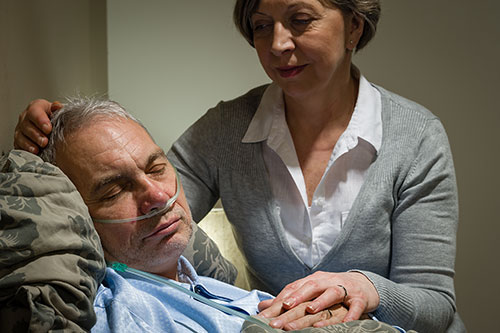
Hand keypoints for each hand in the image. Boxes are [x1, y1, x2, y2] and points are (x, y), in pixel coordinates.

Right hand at [13, 99, 61, 153]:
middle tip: (45, 141)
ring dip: (30, 143)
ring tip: (39, 148)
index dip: (40, 120)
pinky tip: (33, 152)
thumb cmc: (55, 118)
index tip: (48, 128)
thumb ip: (58, 109)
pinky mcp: (19, 139)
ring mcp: (21, 129)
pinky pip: (19, 144)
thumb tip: (57, 106)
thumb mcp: (58, 112)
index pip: (34, 111)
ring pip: (21, 135)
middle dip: (36, 134)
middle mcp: (25, 117)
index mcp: (35, 107)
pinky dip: (26, 149)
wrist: (52, 127)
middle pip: (26, 125)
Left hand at [258, 271, 378, 326]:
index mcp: (313, 280)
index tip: (266, 311)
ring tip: (310, 310)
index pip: (294, 288)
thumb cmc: (331, 289)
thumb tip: (262, 306)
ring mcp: (344, 289)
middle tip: (283, 311)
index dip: (280, 299)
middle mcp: (327, 281)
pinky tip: (345, 322)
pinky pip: (355, 306)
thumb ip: (287, 299)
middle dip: (296, 299)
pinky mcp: (359, 298)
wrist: (363, 285)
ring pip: (332, 293)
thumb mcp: (310, 292)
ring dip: (321, 301)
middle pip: (310, 288)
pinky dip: (350, 314)